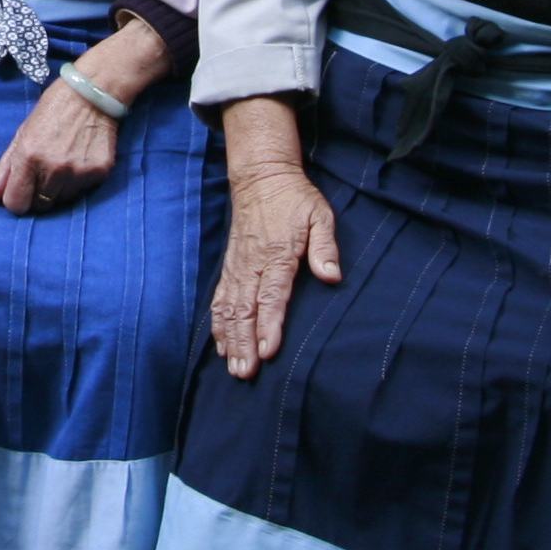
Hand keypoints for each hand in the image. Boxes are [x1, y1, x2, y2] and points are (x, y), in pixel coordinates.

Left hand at [0, 18, 164, 214]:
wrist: (91, 93)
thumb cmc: (53, 110)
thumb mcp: (22, 133)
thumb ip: (6, 168)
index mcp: (28, 157)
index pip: (16, 204)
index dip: (16, 199)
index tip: (21, 190)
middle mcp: (53, 168)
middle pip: (40, 206)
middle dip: (38, 195)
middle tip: (44, 173)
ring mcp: (78, 172)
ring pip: (62, 200)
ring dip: (60, 189)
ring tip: (64, 162)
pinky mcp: (100, 172)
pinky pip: (83, 191)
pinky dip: (79, 181)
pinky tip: (79, 158)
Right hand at [208, 99, 338, 377]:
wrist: (261, 176)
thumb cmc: (295, 199)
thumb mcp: (319, 215)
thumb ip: (325, 247)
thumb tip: (331, 276)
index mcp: (277, 253)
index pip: (272, 295)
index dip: (269, 325)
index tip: (268, 351)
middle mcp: (253, 263)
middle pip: (246, 309)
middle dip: (245, 342)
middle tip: (245, 372)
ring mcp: (238, 265)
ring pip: (230, 308)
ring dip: (230, 338)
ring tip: (233, 366)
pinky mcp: (231, 266)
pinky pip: (220, 298)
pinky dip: (219, 323)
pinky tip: (221, 344)